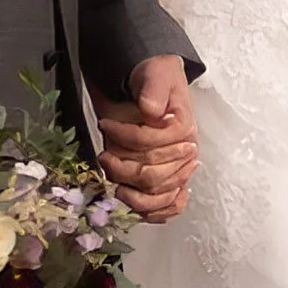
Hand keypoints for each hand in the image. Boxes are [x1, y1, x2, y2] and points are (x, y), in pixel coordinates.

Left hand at [93, 55, 198, 223]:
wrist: (157, 82)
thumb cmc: (156, 79)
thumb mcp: (156, 74)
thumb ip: (154, 91)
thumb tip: (150, 112)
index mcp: (183, 130)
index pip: (151, 144)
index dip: (124, 136)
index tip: (105, 123)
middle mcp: (184, 153)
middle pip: (153, 176)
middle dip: (123, 169)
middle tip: (104, 156)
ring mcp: (177, 168)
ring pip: (158, 197)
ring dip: (133, 196)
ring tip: (115, 183)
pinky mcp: (169, 178)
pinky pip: (167, 207)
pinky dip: (154, 213)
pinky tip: (138, 210)